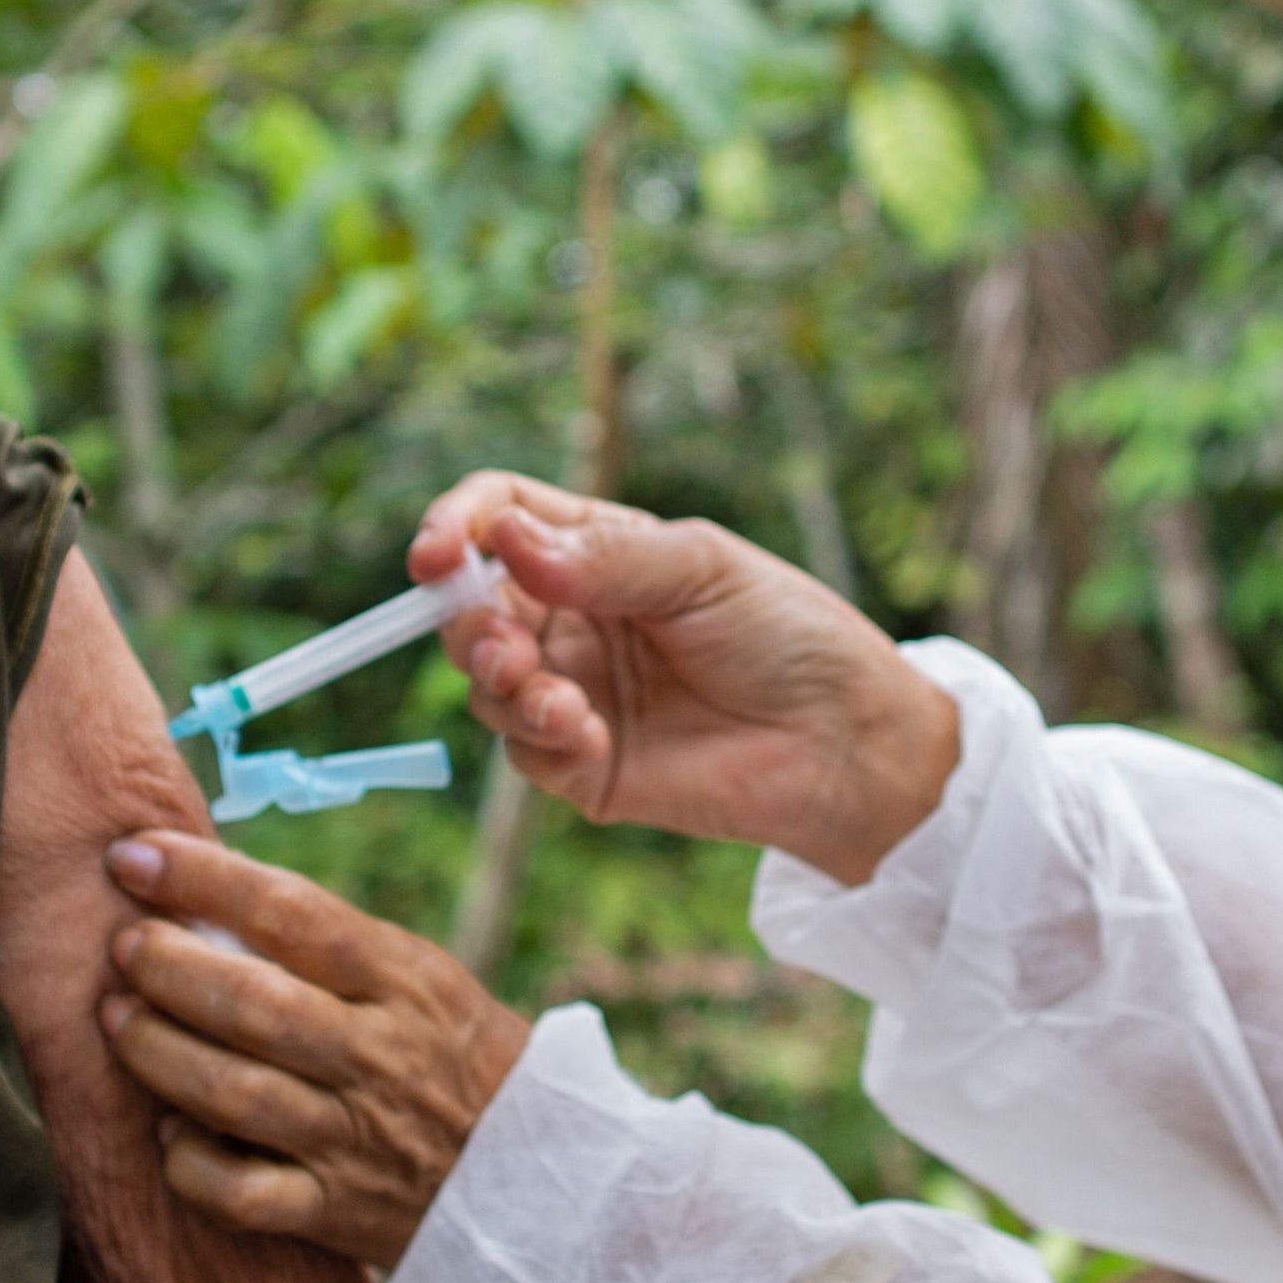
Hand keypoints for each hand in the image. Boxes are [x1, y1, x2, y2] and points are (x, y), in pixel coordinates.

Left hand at [102, 832, 532, 1272]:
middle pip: (255, 1004)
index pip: (293, 914)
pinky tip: (166, 1131)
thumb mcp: (421, 979)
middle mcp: (378, 1057)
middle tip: (121, 944)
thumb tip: (206, 894)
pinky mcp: (336, 1214)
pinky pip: (243, 1197)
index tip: (134, 853)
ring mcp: (356, 1140)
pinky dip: (192, 1164)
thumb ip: (328, 947)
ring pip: (235, 1095)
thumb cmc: (456, 1058)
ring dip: (158, 1052)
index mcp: (404, 981)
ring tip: (114, 1019)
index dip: (205, 879)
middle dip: (169, 967)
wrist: (541, 1180)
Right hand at [413, 473, 960, 883]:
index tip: (437, 555)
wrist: (845, 743)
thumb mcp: (703, 569)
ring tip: (556, 699)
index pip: (498, 517)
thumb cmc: (789, 636)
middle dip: (466, 623)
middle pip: (471, 606)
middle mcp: (572, 617)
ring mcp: (573, 691)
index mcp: (595, 549)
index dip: (457, 527)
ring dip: (500, 685)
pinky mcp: (585, 765)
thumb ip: (606, 557)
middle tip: (502, 646)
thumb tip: (506, 539)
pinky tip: (585, 734)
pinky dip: (539, 739)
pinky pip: (524, 752)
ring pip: (484, 682)